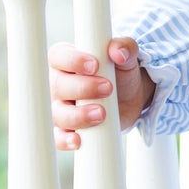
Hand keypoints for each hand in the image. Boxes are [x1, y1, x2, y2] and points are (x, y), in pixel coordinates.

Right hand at [49, 36, 154, 150]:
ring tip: (102, 114)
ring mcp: (61, 107)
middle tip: (108, 88)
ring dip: (78, 116)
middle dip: (82, 88)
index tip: (94, 65)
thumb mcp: (127, 57)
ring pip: (58, 113)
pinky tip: (78, 140)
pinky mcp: (69, 128)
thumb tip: (118, 52)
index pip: (58, 57)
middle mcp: (58, 84)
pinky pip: (58, 137)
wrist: (131, 97)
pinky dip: (65, 140)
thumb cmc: (120, 72)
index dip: (73, 60)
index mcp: (66, 60)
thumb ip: (125, 47)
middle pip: (58, 86)